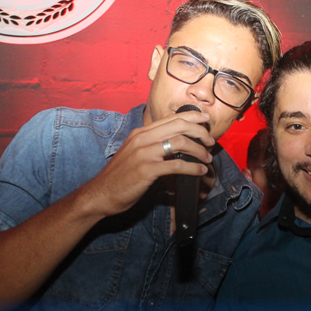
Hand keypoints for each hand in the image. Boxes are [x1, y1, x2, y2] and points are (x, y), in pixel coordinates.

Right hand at [81, 110, 214, 216]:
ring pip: (180, 142)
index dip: (191, 116)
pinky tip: (199, 171)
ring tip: (207, 158)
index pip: (171, 118)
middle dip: (200, 131)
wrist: (100, 194)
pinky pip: (176, 164)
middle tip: (210, 141)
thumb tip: (174, 145)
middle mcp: (142, 138)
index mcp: (140, 133)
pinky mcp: (147, 169)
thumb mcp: (134, 154)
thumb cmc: (119, 177)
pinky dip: (192, 167)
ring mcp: (144, 153)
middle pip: (179, 125)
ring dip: (199, 150)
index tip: (205, 119)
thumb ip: (151, 146)